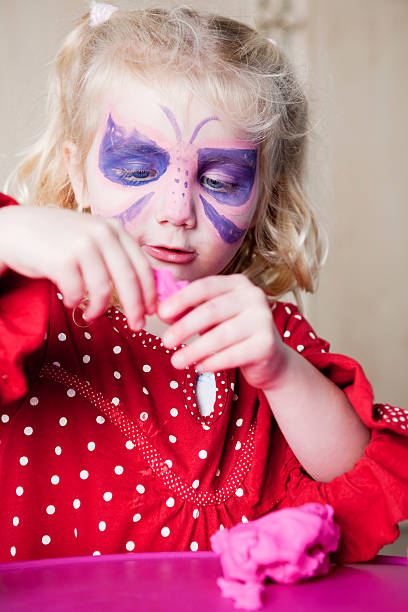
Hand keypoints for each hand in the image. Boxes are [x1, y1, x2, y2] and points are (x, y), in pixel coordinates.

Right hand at [0, 205, 155, 327]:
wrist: (15, 229)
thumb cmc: (58, 239)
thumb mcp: (92, 237)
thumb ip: (115, 255)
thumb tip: (143, 290)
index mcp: (114, 228)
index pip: (142, 265)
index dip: (150, 292)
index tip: (153, 311)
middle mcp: (101, 233)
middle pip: (129, 279)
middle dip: (136, 308)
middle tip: (137, 326)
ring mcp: (81, 245)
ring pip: (103, 290)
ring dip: (99, 309)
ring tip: (92, 316)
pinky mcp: (61, 260)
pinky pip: (77, 293)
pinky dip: (75, 302)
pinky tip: (70, 301)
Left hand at [159, 274, 288, 390]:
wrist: (269, 358)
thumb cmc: (234, 333)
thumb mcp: (211, 318)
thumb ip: (189, 311)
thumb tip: (162, 312)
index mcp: (238, 283)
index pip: (204, 287)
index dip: (181, 299)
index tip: (161, 314)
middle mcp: (254, 297)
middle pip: (211, 311)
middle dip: (184, 327)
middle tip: (165, 342)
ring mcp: (263, 320)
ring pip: (221, 335)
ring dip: (194, 350)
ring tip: (176, 361)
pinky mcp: (267, 345)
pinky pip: (232, 355)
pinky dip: (212, 362)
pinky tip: (198, 367)